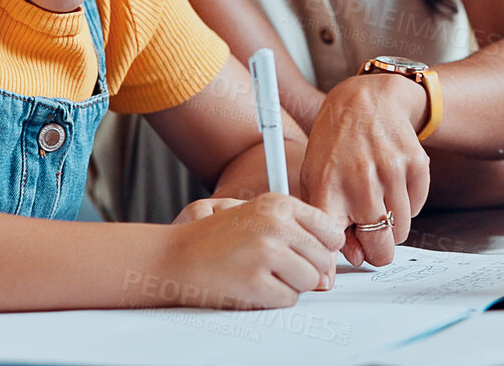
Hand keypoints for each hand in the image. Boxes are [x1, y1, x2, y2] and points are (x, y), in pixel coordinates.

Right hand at [153, 192, 342, 308]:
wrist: (174, 257)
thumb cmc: (216, 239)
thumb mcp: (258, 218)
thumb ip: (298, 234)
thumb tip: (329, 267)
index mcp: (279, 203)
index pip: (329, 230)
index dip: (322, 249)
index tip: (307, 255)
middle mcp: (275, 223)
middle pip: (323, 259)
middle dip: (307, 271)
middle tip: (279, 270)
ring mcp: (265, 251)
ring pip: (309, 281)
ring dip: (290, 285)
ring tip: (262, 275)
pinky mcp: (255, 281)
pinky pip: (288, 299)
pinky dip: (273, 299)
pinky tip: (252, 286)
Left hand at [300, 73, 431, 267]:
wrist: (366, 100)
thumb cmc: (335, 144)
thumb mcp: (314, 178)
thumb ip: (326, 221)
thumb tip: (350, 259)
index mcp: (327, 186)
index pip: (335, 242)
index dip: (341, 256)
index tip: (345, 253)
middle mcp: (360, 180)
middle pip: (380, 248)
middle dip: (377, 251)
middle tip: (371, 238)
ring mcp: (391, 171)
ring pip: (402, 231)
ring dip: (392, 227)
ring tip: (378, 204)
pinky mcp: (416, 163)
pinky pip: (417, 208)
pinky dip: (407, 205)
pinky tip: (392, 185)